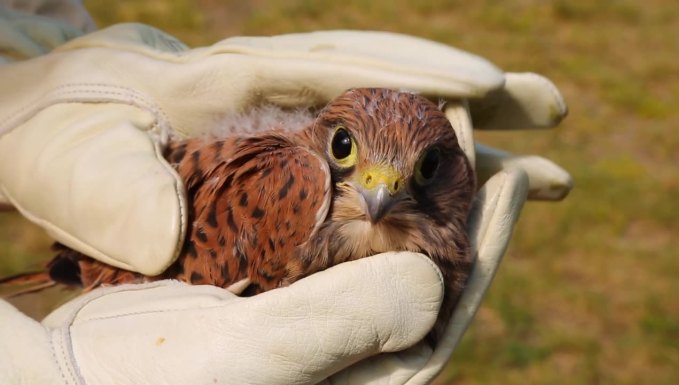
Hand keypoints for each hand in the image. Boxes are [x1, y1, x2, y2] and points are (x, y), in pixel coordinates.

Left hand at [0, 21, 567, 275]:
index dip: (413, 71)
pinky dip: (428, 180)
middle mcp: (279, 95)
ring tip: (549, 169)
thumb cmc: (52, 140)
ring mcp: (292, 125)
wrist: (39, 130)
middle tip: (555, 108)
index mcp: (234, 80)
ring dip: (473, 146)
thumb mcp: (71, 160)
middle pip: (392, 81)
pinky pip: (375, 164)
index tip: (487, 88)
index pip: (339, 64)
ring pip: (398, 125)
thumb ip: (117, 190)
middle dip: (477, 94)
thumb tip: (165, 236)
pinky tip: (468, 204)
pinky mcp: (293, 159)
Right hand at [0, 166, 529, 384]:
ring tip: (439, 148)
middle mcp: (342, 354)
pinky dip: (352, 198)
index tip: (508, 185)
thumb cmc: (150, 377)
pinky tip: (361, 164)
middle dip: (457, 219)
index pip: (440, 317)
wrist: (76, 375)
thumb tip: (431, 285)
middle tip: (490, 158)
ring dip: (410, 201)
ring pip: (380, 256)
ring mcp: (311, 323)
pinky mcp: (277, 297)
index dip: (481, 250)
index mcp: (353, 377)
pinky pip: (332, 240)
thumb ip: (337, 327)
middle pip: (421, 282)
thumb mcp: (244, 356)